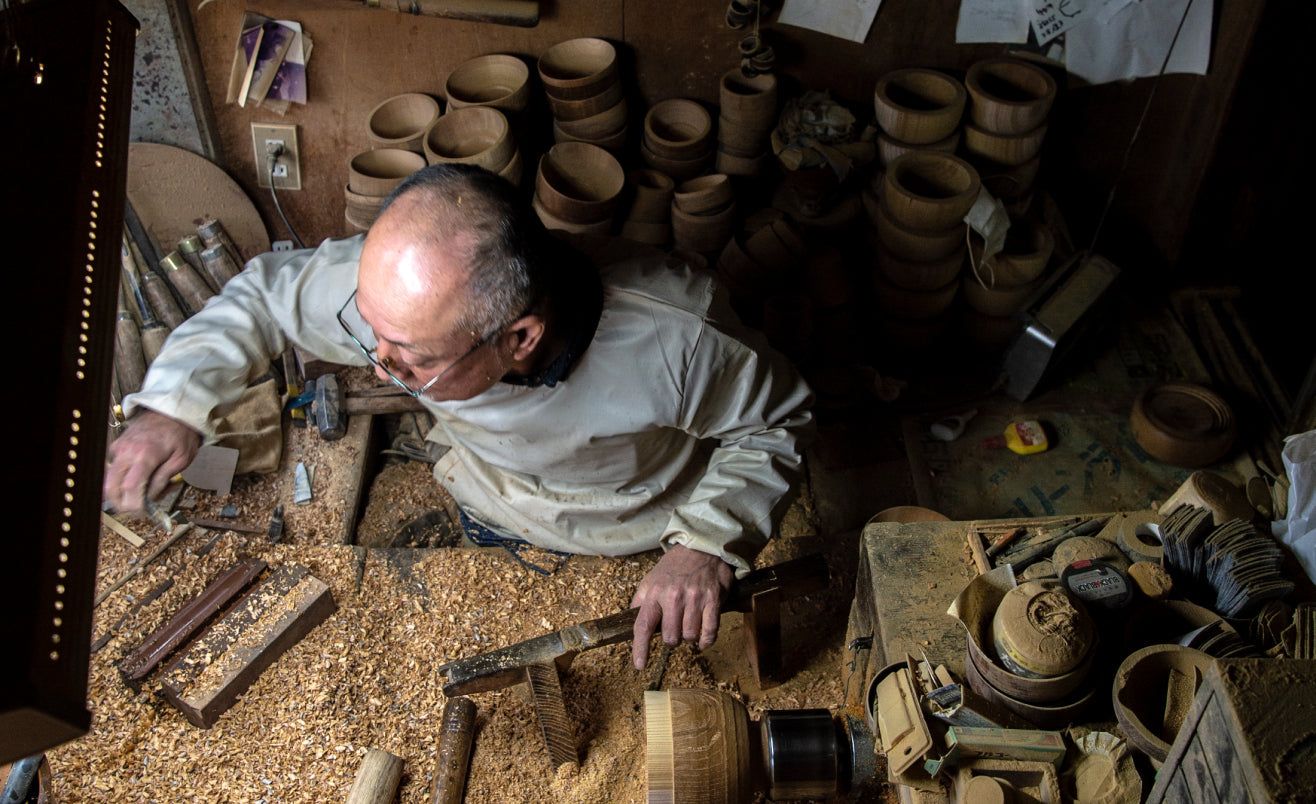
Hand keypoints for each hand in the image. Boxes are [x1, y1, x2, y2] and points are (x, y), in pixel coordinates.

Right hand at [103, 410, 201, 513]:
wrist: (172, 410)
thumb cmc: (180, 433)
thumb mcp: (182, 459)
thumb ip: (163, 480)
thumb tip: (149, 497)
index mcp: (145, 455)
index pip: (130, 488)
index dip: (133, 505)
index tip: (141, 512)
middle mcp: (126, 452)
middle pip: (111, 487)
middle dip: (121, 504)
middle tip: (138, 508)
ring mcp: (118, 448)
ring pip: (108, 480)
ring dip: (122, 492)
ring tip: (145, 489)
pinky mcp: (116, 447)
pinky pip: (114, 470)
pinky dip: (122, 479)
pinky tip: (141, 477)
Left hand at [630, 544, 733, 669]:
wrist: (702, 546)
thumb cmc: (675, 566)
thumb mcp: (652, 578)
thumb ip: (641, 599)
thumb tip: (630, 619)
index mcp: (655, 592)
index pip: (643, 626)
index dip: (640, 649)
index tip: (639, 665)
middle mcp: (673, 597)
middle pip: (669, 637)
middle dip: (671, 640)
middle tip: (674, 631)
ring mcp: (694, 599)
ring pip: (689, 637)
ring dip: (688, 638)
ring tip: (688, 627)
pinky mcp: (713, 600)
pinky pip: (709, 632)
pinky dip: (705, 641)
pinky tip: (702, 639)